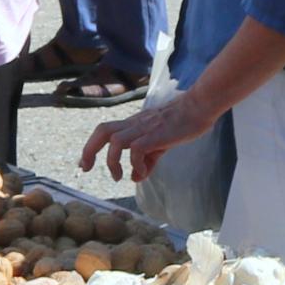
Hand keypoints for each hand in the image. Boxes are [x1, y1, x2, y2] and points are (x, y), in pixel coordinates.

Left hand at [82, 91, 216, 183]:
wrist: (200, 106)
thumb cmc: (183, 122)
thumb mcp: (162, 145)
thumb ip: (147, 161)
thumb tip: (135, 178)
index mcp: (133, 125)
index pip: (105, 130)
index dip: (91, 146)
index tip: (84, 164)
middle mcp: (135, 124)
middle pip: (102, 130)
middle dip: (89, 150)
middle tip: (85, 168)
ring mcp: (145, 128)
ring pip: (114, 139)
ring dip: (112, 161)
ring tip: (117, 176)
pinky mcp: (156, 134)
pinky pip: (137, 148)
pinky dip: (135, 163)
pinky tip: (142, 171)